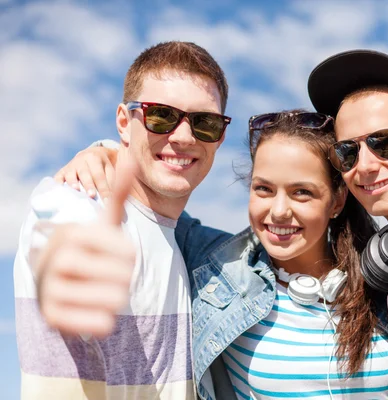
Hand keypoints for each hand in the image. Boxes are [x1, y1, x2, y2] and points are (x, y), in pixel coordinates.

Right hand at [37, 160, 136, 337]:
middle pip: (124, 278)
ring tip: (98, 290)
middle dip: (123, 279)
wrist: (57, 282)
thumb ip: (118, 194)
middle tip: (105, 275)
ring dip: (115, 300)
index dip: (129, 258)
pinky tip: (91, 310)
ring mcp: (51, 289)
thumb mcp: (103, 223)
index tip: (113, 255)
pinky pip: (102, 324)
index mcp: (73, 233)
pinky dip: (105, 321)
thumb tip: (131, 157)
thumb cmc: (90, 250)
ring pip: (116, 301)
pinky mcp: (52, 318)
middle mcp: (57, 259)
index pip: (128, 253)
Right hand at [54, 146, 117, 200]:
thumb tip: (114, 198)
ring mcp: (70, 166)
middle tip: (92, 196)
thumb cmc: (103, 167)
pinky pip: (58, 177)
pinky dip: (57, 183)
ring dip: (72, 182)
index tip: (107, 201)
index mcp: (94, 158)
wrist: (92, 155)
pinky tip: (58, 191)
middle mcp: (81, 160)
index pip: (99, 175)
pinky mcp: (62, 171)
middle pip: (85, 174)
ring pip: (70, 174)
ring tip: (75, 190)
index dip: (103, 188)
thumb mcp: (110, 169)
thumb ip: (111, 181)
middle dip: (88, 185)